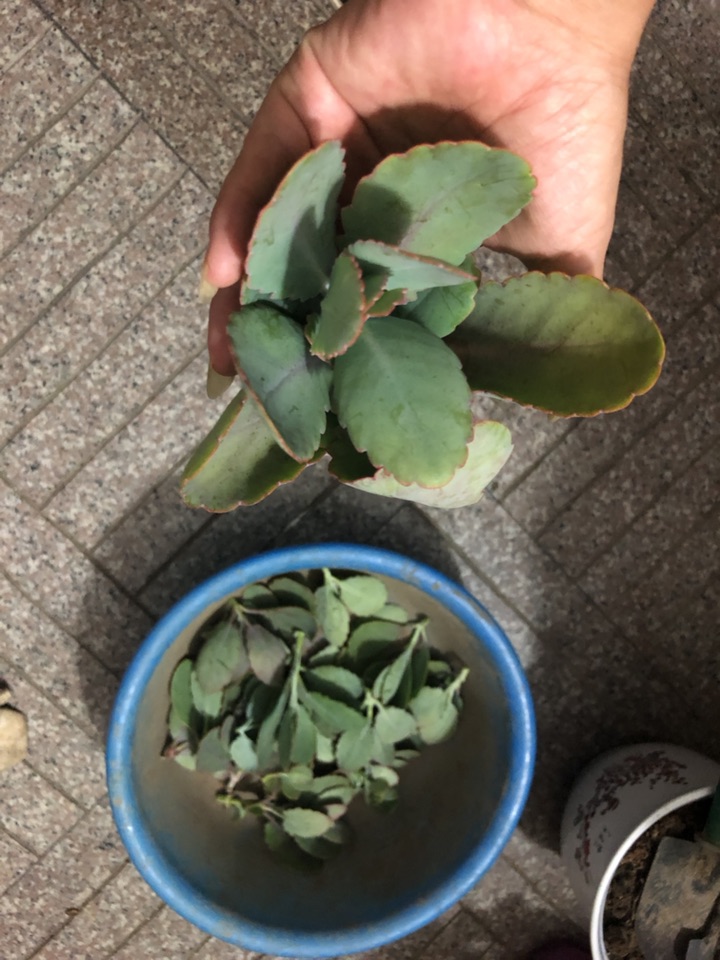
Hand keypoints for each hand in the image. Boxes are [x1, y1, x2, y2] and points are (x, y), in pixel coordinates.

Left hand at [204, 0, 654, 376]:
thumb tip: (542, 368)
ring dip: (247, 291)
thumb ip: (538, 307)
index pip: (370, 301)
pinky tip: (222, 278)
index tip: (320, 406)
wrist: (557, 23)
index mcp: (423, 229)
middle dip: (282, 332)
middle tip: (253, 390)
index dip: (345, 352)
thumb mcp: (565, 245)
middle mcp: (372, 193)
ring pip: (277, 229)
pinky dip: (239, 219)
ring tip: (225, 353)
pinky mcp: (310, 101)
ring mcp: (337, 148)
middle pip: (311, 272)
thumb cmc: (569, 126)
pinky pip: (263, 166)